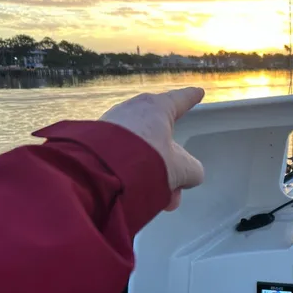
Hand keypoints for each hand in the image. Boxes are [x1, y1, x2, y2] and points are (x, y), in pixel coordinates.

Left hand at [100, 87, 204, 210]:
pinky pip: (122, 158)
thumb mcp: (182, 169)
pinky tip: (138, 195)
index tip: (198, 92)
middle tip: (177, 186)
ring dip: (154, 175)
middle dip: (171, 164)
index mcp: (156, 108)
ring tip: (160, 200)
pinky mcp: (94, 142)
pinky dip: (133, 175)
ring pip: (142, 152)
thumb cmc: (148, 161)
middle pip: (160, 135)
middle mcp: (132, 111)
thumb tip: (189, 174)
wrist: (100, 173)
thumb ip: (192, 170)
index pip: (179, 100)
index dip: (191, 98)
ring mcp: (110, 125)